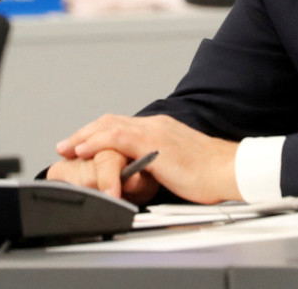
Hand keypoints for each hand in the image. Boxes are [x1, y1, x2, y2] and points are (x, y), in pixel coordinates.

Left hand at [53, 114, 240, 203]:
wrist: (231, 170)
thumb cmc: (212, 175)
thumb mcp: (178, 166)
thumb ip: (159, 166)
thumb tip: (146, 176)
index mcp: (161, 129)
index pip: (122, 125)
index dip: (99, 134)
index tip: (83, 144)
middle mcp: (155, 125)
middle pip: (110, 121)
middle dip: (85, 133)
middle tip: (66, 145)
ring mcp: (153, 131)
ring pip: (109, 126)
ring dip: (84, 137)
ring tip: (67, 147)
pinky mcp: (153, 143)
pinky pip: (116, 137)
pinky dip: (95, 143)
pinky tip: (82, 151)